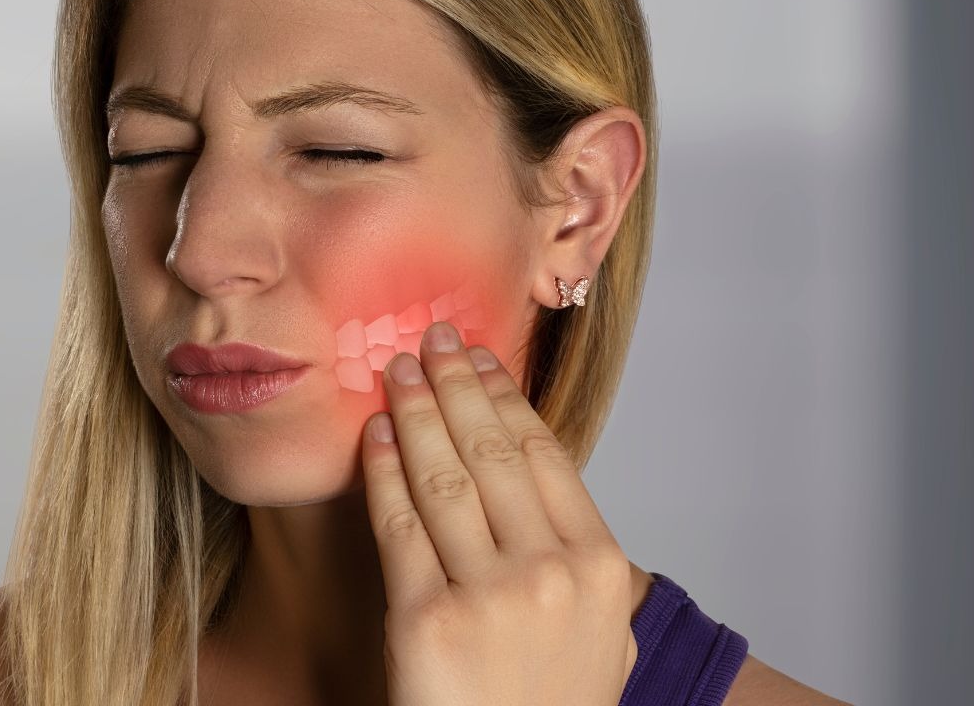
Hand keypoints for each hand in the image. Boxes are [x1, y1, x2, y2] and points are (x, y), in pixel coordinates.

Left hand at [362, 321, 637, 705]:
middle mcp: (549, 574)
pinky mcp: (427, 622)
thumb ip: (583, 559)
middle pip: (494, 452)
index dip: (506, 397)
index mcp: (598, 567)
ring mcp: (488, 597)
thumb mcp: (597, 634)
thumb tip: (544, 481)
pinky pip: (399, 526)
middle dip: (457, 384)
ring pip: (444, 478)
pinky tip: (375, 434)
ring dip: (417, 411)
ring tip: (396, 370)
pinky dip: (383, 472)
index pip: (544, 456)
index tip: (481, 359)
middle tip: (432, 338)